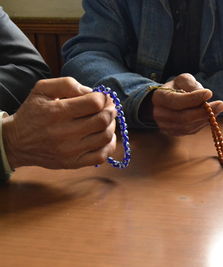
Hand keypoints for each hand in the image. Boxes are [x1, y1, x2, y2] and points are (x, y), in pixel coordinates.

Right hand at [2, 77, 116, 168]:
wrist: (16, 142)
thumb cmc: (33, 112)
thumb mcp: (42, 90)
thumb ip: (67, 84)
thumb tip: (90, 92)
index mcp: (56, 112)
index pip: (94, 103)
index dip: (103, 97)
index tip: (102, 97)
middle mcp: (63, 133)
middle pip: (102, 120)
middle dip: (111, 110)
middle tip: (110, 107)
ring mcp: (70, 151)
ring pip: (105, 137)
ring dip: (111, 125)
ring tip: (107, 120)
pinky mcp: (73, 163)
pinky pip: (101, 156)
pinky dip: (109, 145)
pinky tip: (105, 136)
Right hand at [152, 73, 222, 135]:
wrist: (164, 102)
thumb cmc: (175, 88)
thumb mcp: (182, 80)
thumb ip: (191, 84)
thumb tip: (205, 95)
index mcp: (159, 98)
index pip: (176, 101)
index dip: (193, 98)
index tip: (209, 93)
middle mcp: (160, 114)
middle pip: (183, 118)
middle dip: (204, 112)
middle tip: (221, 104)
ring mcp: (166, 126)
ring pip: (189, 126)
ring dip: (206, 118)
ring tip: (219, 108)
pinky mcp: (174, 133)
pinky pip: (191, 131)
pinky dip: (203, 123)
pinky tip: (211, 116)